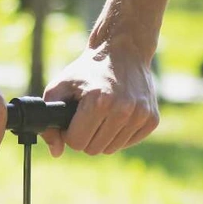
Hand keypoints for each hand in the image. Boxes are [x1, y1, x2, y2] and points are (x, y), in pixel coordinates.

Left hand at [42, 43, 158, 157]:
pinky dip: (119, 134)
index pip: (76, 142)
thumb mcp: (60, 86)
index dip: (71, 132)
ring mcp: (140, 116)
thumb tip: (56, 152)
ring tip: (103, 113)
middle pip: (93, 149)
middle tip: (88, 115)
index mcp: (99, 102)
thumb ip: (50, 121)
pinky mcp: (152, 120)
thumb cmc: (88, 70)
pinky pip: (128, 143)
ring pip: (110, 149)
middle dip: (86, 136)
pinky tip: (118, 114)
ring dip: (103, 136)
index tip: (74, 118)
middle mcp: (123, 110)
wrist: (124, 50)